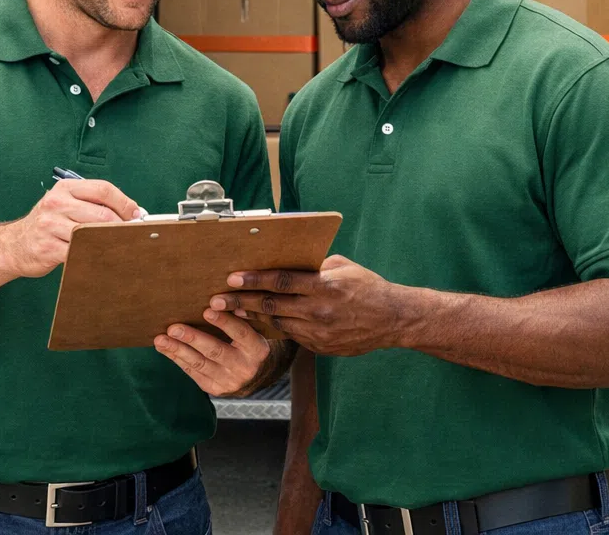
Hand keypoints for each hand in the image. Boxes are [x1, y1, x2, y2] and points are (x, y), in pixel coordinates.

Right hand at [4, 179, 140, 276]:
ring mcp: (50, 226)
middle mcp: (56, 203)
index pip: (102, 189)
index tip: (137, 214)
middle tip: (132, 233)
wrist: (14, 245)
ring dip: (110, 240)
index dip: (125, 202)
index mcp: (65, 189)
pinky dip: (94, 255)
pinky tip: (100, 256)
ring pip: (92, 233)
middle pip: (101, 213)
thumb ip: (92, 204)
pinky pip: (79, 252)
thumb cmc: (48, 224)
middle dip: (122, 224)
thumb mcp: (65, 204)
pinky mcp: (48, 248)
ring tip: (120, 244)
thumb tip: (130, 212)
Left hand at [154, 308, 272, 395]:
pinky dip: (177, 359)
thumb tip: (220, 299)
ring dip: (178, 350)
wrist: (256, 375)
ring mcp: (229, 381)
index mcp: (258, 350)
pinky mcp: (214, 389)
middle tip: (173, 328)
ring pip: (200, 364)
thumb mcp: (255, 330)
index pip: (241, 334)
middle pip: (216, 351)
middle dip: (193, 338)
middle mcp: (245, 368)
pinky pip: (192, 372)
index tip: (207, 310)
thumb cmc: (250, 344)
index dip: (224, 322)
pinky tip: (165, 348)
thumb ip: (242, 318)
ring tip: (160, 340)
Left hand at [213, 255, 415, 356]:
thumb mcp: (344, 267)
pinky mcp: (320, 347)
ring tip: (230, 311)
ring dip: (253, 317)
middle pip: (272, 306)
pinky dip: (275, 328)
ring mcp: (319, 332)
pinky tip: (259, 322)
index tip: (232, 277)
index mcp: (325, 286)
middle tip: (216, 300)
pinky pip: (292, 336)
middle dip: (241, 302)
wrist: (393, 320)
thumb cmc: (368, 287)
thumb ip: (316, 265)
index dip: (255, 279)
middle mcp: (319, 311)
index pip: (282, 281)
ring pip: (277, 324)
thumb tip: (289, 260)